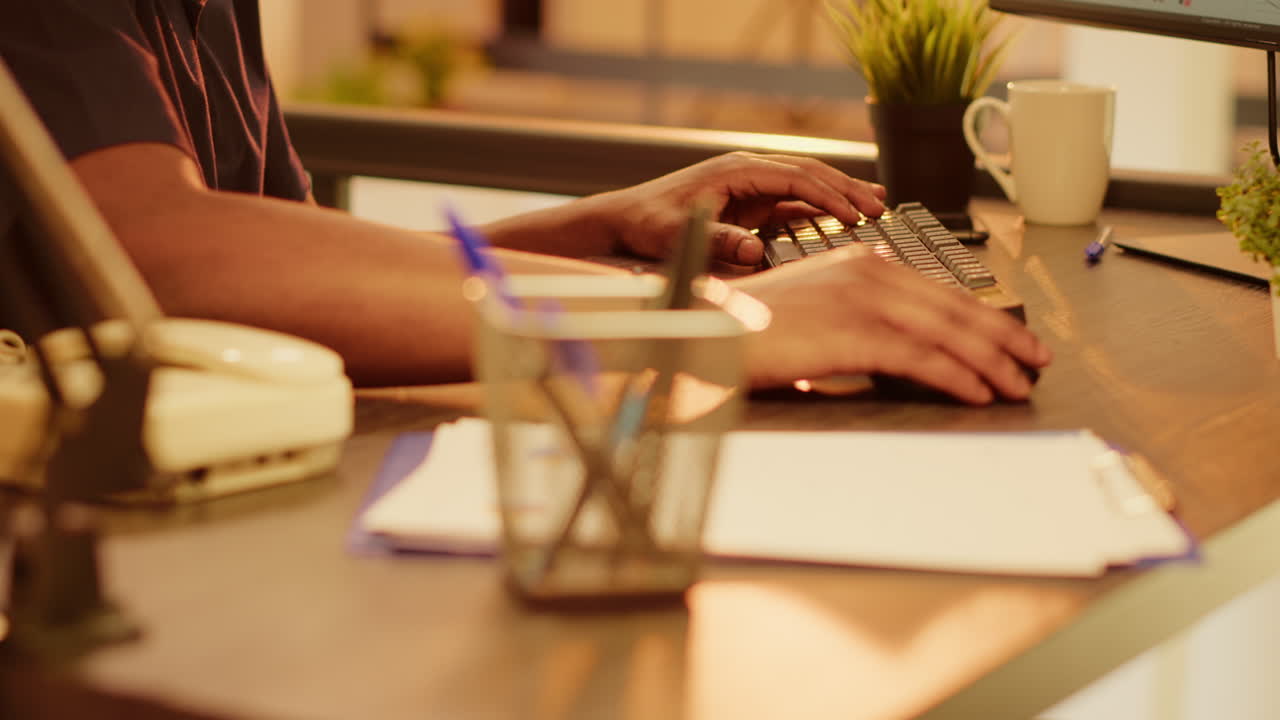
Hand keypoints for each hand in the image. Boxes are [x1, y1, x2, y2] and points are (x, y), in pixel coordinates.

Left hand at [599, 152, 886, 265]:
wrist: (625, 219)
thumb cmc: (648, 224)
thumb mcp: (678, 234)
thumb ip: (717, 241)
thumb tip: (754, 252)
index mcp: (735, 171)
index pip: (794, 177)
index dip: (827, 195)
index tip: (854, 213)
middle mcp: (747, 172)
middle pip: (808, 174)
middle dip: (845, 189)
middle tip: (880, 206)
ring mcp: (750, 186)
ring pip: (804, 185)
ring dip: (839, 195)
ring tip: (875, 204)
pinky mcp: (748, 203)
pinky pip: (791, 203)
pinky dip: (819, 208)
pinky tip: (842, 217)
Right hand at [729, 247, 1052, 404]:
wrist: (706, 329)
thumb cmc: (749, 329)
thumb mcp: (813, 314)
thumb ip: (858, 322)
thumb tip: (897, 352)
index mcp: (861, 261)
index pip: (938, 291)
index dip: (983, 316)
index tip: (1012, 337)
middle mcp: (868, 270)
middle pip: (954, 307)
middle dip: (1002, 337)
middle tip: (1036, 360)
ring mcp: (862, 298)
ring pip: (947, 332)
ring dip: (992, 362)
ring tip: (1018, 385)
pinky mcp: (854, 331)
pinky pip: (922, 357)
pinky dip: (958, 377)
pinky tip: (980, 393)